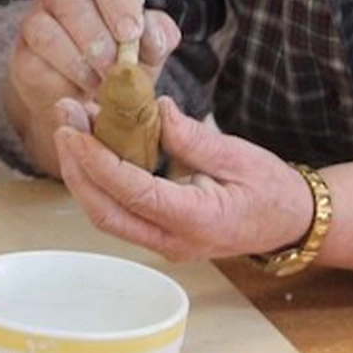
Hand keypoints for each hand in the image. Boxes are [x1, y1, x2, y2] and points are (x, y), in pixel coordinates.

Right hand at [4, 0, 179, 174]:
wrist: (87, 96)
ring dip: (78, 62)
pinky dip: (60, 78)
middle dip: (98, 39)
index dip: (119, 1)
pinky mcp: (22, 51)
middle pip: (73, 2)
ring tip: (101, 85)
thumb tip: (152, 34)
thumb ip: (159, 36)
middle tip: (115, 67)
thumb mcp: (150, 48)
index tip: (131, 33)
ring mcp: (35, 17)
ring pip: (47, 31)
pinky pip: (34, 62)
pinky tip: (79, 92)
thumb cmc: (123, 59)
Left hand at [51, 96, 317, 261]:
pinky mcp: (157, 234)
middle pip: (106, 213)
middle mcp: (173, 242)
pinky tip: (90, 145)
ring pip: (106, 215)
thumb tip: (156, 109)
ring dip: (82, 172)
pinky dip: (97, 179)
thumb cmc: (270, 189)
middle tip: (63, 121)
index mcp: (198, 222)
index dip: (99, 162)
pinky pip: (117, 210)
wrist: (290, 222)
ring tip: (70, 126)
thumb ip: (194, 138)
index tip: (74, 130)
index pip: (135, 193)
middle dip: (76, 168)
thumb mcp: (239, 156)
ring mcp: (162, 243)